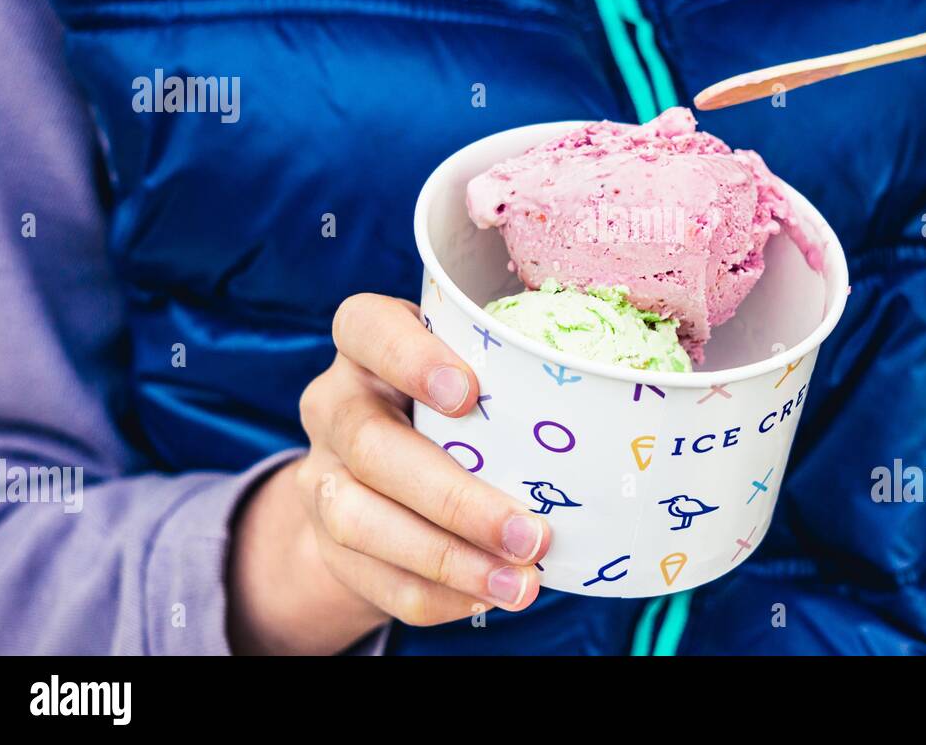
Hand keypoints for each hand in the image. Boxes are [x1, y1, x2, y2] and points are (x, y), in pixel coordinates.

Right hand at [228, 294, 549, 654]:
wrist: (376, 472)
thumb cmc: (454, 400)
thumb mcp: (471, 365)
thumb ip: (508, 374)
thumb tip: (603, 407)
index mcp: (365, 343)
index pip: (367, 329)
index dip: (410, 358)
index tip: (467, 392)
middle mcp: (334, 403)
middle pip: (371, 446)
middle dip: (455, 498)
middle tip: (531, 533)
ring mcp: (322, 474)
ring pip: (360, 521)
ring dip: (448, 560)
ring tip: (520, 583)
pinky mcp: (326, 540)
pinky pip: (373, 577)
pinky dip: (436, 595)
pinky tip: (488, 596)